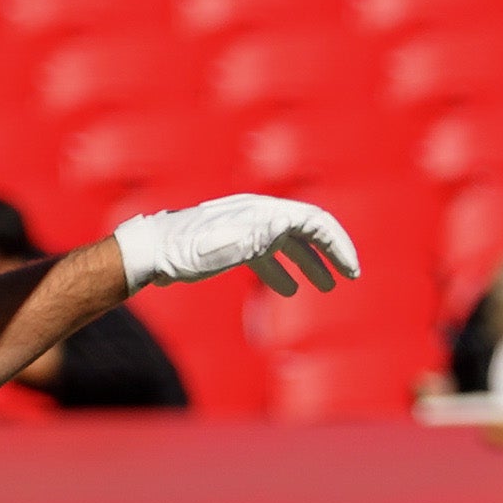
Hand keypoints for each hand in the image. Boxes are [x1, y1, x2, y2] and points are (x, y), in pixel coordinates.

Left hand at [113, 195, 358, 298]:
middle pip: (307, 230)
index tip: (351, 271)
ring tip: (326, 286)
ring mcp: (247, 229)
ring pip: (290, 244)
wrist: (151, 251)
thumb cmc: (186, 251)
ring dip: (311, 263)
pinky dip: (284, 271)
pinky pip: (269, 256)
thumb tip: (290, 222)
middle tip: (349, 277)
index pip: (315, 222)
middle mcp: (259, 216)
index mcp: (263, 213)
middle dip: (331, 253)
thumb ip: (259, 234)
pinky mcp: (234, 244)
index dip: (338, 244)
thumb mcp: (225, 244)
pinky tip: (289, 289)